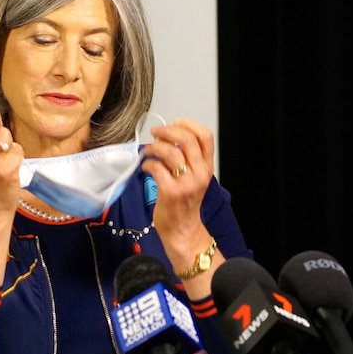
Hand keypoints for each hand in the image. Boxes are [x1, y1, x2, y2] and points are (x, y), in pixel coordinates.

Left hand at [141, 118, 214, 268]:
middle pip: (187, 139)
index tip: (175, 123)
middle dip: (167, 131)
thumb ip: (188, 159)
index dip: (189, 124)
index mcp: (206, 168)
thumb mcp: (194, 178)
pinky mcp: (171, 192)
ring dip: (154, 147)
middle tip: (155, 133)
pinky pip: (157, 168)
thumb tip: (169, 136)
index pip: (205, 137)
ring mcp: (186, 183)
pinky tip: (145, 167)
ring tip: (148, 152)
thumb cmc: (185, 204)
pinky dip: (148, 164)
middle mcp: (199, 173)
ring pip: (170, 151)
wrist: (183, 230)